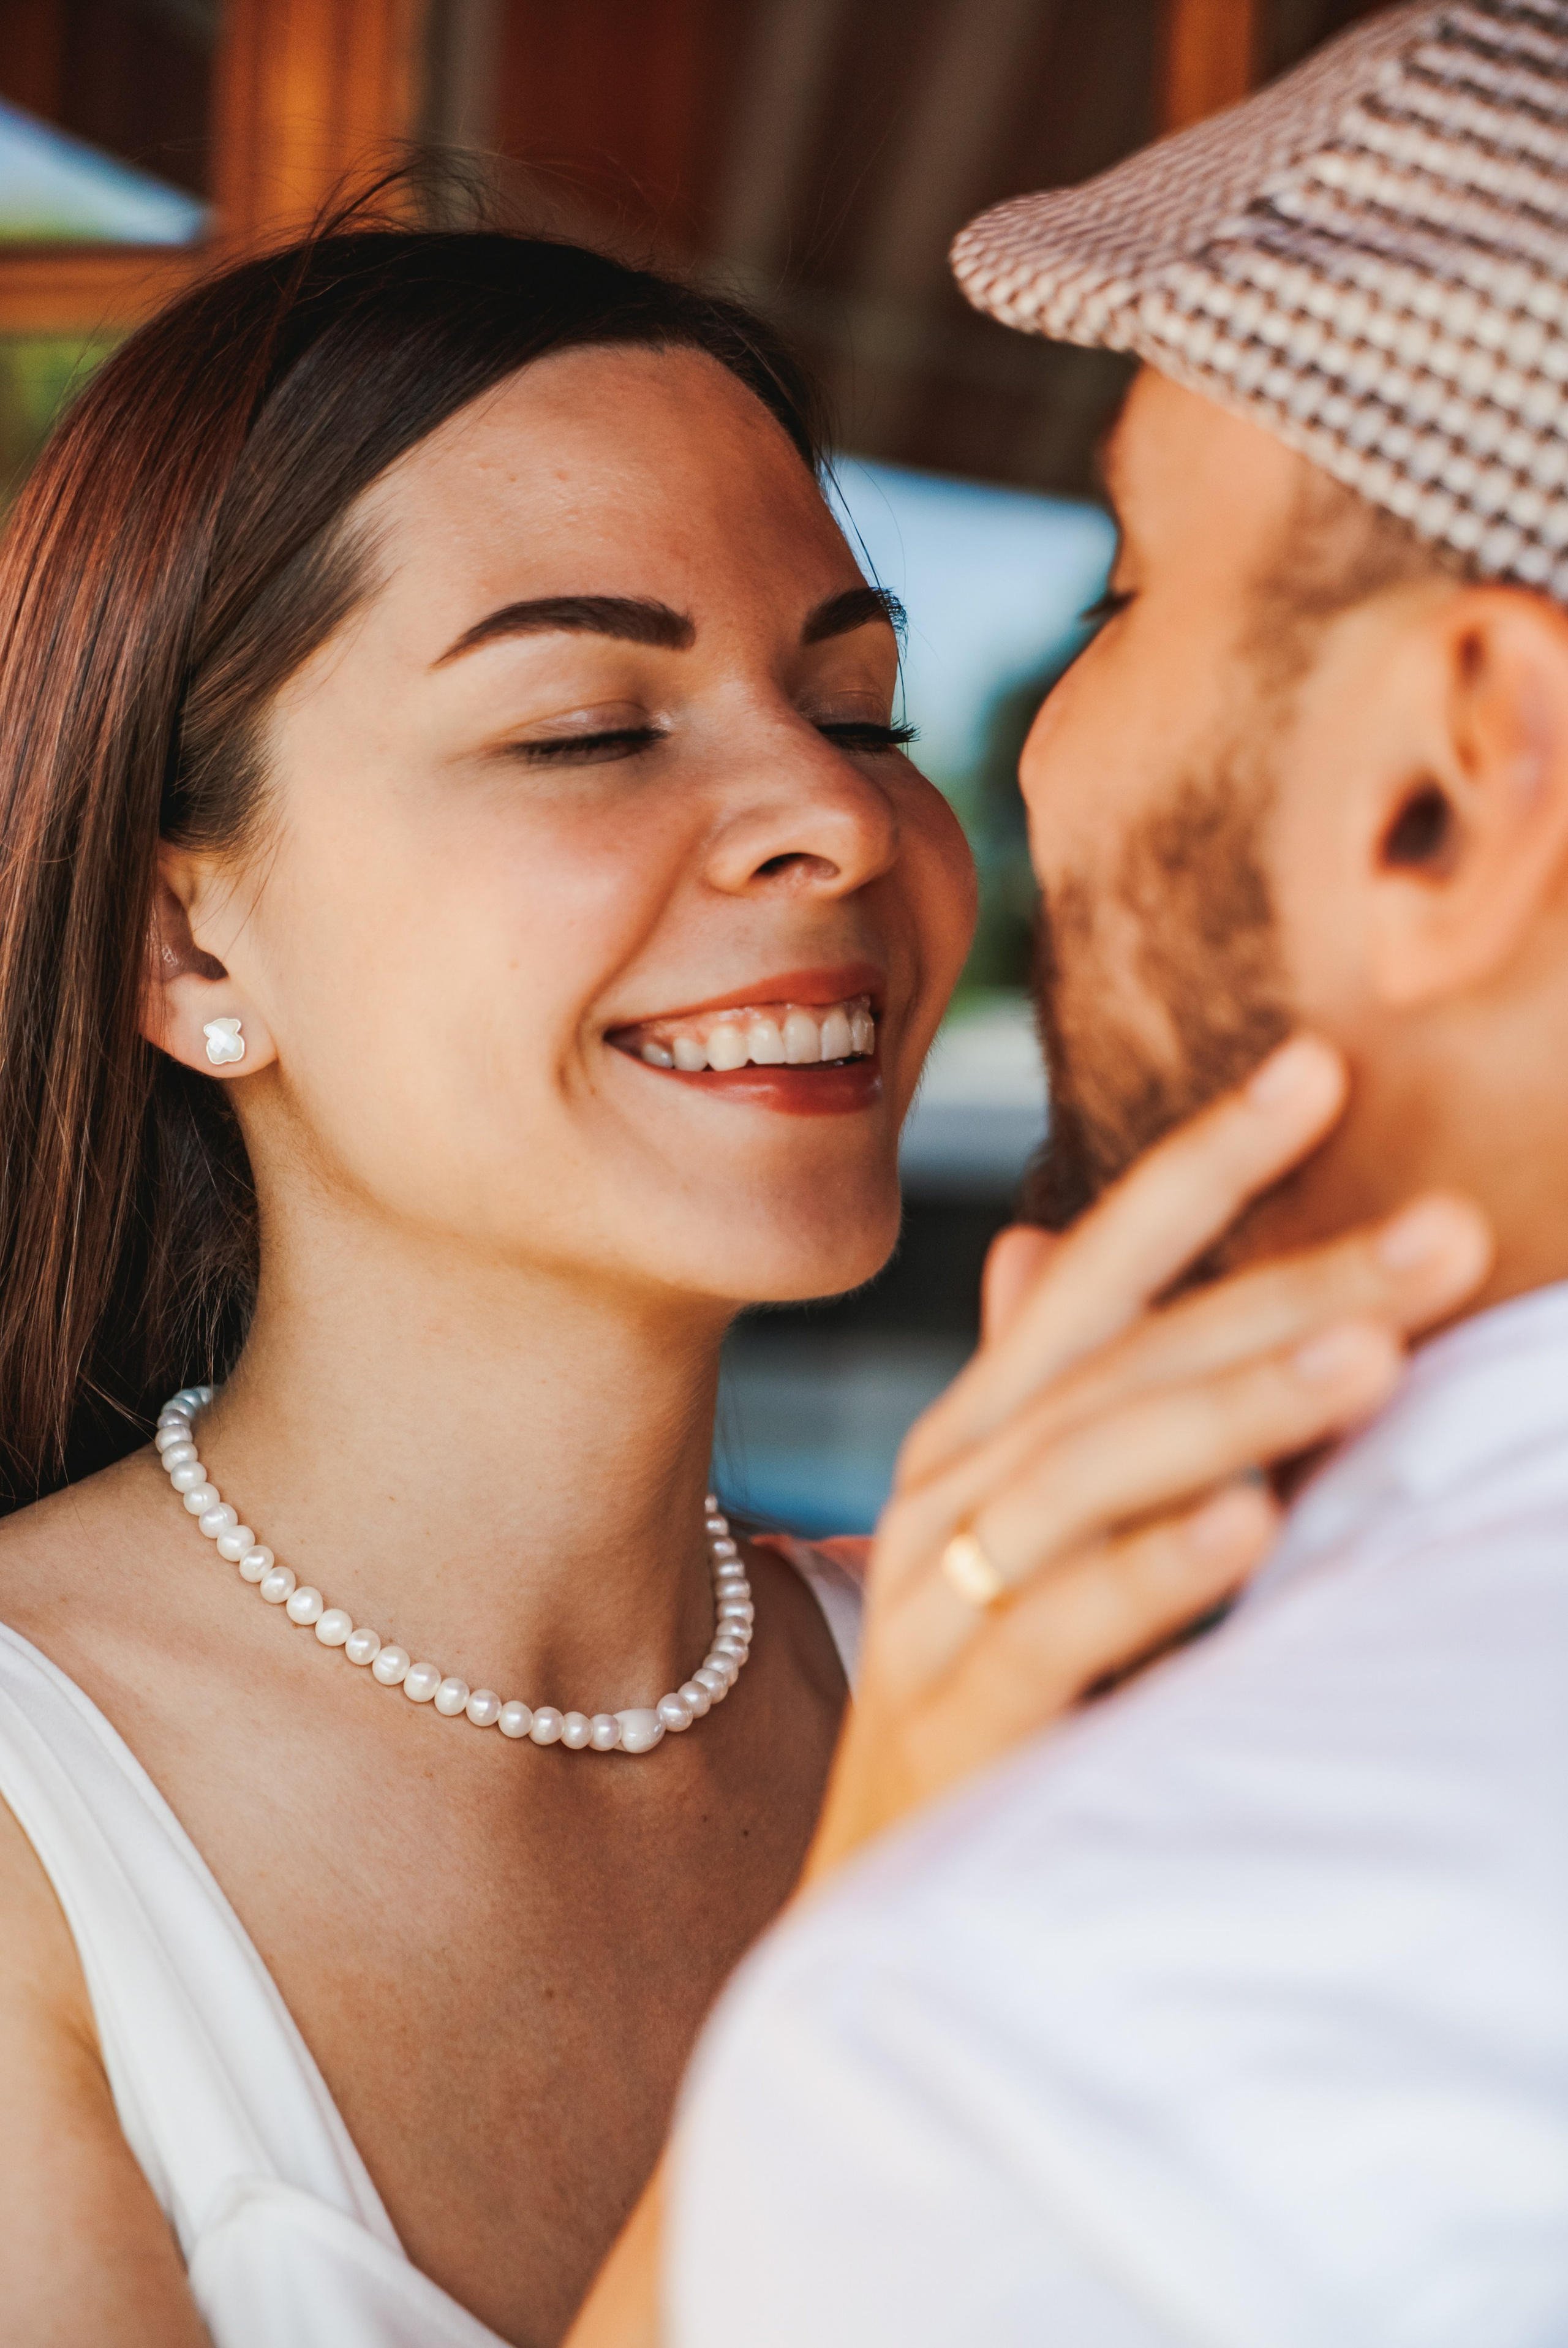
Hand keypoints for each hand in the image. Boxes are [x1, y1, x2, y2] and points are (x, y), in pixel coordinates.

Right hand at [807, 1036, 1491, 1876]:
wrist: (871, 1908)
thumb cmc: (989, 1701)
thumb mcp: (1018, 1533)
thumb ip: (1054, 1396)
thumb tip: (1040, 1247)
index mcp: (981, 1433)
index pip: (1096, 1268)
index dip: (1202, 1164)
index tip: (1320, 1069)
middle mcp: (949, 1490)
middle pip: (1121, 1358)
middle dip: (1282, 1284)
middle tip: (1442, 1235)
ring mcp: (937, 1600)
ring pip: (1087, 1470)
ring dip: (1233, 1406)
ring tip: (1371, 1357)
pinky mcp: (952, 1721)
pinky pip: (1054, 1627)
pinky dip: (1152, 1571)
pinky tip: (1250, 1523)